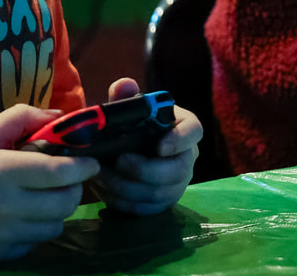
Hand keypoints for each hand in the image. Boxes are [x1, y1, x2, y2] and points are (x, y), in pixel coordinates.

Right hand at [0, 104, 99, 263]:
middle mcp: (6, 206)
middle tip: (67, 180)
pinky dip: (35, 230)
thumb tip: (59, 116)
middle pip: (65, 203)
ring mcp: (2, 235)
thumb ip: (20, 119)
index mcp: (2, 171)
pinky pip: (34, 243)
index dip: (83, 168)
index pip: (60, 173)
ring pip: (54, 226)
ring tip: (43, 198)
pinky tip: (21, 217)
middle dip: (74, 189)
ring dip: (56, 211)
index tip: (92, 162)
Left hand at [90, 78, 200, 214]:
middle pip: (178, 170)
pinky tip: (106, 190)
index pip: (194, 131)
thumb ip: (125, 97)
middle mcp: (187, 157)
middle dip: (146, 170)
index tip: (159, 146)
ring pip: (160, 194)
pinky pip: (147, 209)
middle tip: (119, 161)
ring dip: (128, 187)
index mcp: (184, 127)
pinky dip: (125, 202)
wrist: (124, 149)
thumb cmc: (131, 125)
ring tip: (102, 174)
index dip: (180, 141)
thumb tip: (123, 86)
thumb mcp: (128, 109)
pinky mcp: (162, 203)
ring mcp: (177, 183)